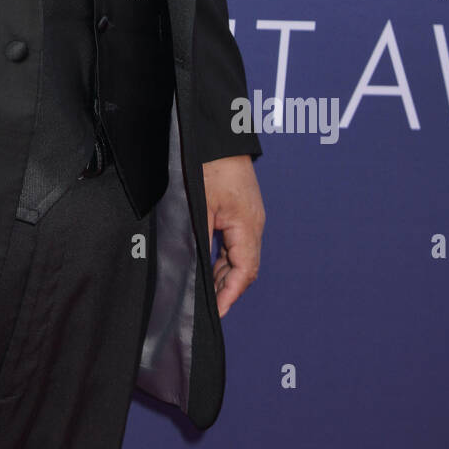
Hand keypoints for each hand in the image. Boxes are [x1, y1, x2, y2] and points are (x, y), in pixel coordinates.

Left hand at [202, 155, 263, 317]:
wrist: (218, 137)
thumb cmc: (210, 165)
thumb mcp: (199, 205)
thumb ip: (200, 239)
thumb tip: (193, 269)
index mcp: (247, 226)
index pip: (244, 272)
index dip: (230, 295)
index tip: (217, 312)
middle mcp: (254, 225)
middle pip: (244, 268)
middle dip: (226, 289)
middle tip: (206, 306)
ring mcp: (250, 218)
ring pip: (240, 257)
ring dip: (224, 274)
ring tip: (205, 291)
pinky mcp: (242, 212)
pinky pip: (237, 243)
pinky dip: (224, 258)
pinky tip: (209, 265)